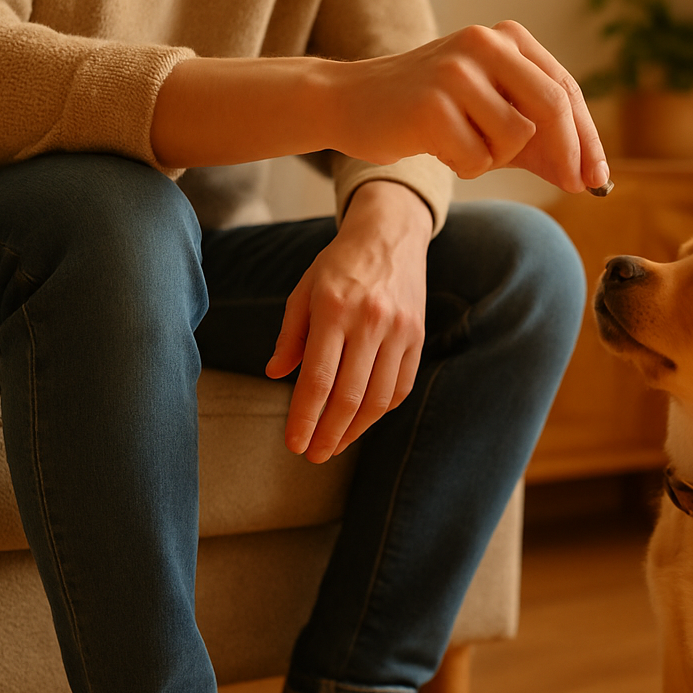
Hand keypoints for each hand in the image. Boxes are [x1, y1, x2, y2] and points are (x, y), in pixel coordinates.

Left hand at [264, 181, 431, 461]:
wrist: (390, 236)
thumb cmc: (339, 265)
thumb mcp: (304, 291)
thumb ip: (290, 335)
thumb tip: (276, 375)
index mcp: (334, 309)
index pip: (317, 379)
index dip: (305, 418)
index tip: (294, 444)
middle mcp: (370, 322)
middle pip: (349, 396)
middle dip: (329, 433)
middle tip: (313, 455)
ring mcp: (399, 331)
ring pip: (378, 398)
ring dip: (355, 430)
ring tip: (335, 446)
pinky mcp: (416, 337)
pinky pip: (400, 386)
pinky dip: (380, 411)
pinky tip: (361, 423)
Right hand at [321, 21, 608, 192]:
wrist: (352, 102)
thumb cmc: (430, 112)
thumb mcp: (491, 115)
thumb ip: (538, 140)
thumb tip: (587, 178)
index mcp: (507, 38)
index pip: (565, 90)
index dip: (587, 138)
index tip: (598, 178)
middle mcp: (484, 43)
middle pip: (553, 107)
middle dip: (569, 155)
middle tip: (574, 187)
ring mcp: (456, 71)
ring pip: (514, 139)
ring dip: (496, 159)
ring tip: (463, 145)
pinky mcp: (431, 105)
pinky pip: (476, 159)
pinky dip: (464, 167)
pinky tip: (437, 147)